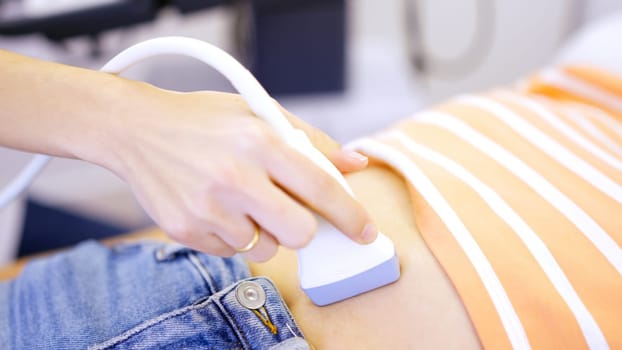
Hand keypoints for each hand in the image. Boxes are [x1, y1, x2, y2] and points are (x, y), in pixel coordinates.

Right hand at [102, 90, 376, 261]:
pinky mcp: (185, 230)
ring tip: (242, 200)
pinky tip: (218, 207)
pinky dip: (235, 235)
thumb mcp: (258, 113)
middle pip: (300, 233)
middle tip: (291, 210)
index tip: (365, 232)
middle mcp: (234, 177)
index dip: (352, 215)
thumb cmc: (204, 120)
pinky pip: (233, 251)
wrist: (136, 130)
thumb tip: (355, 165)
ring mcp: (207, 208)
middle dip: (304, 227)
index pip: (321, 188)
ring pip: (267, 247)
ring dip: (265, 230)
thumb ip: (312, 141)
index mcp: (260, 141)